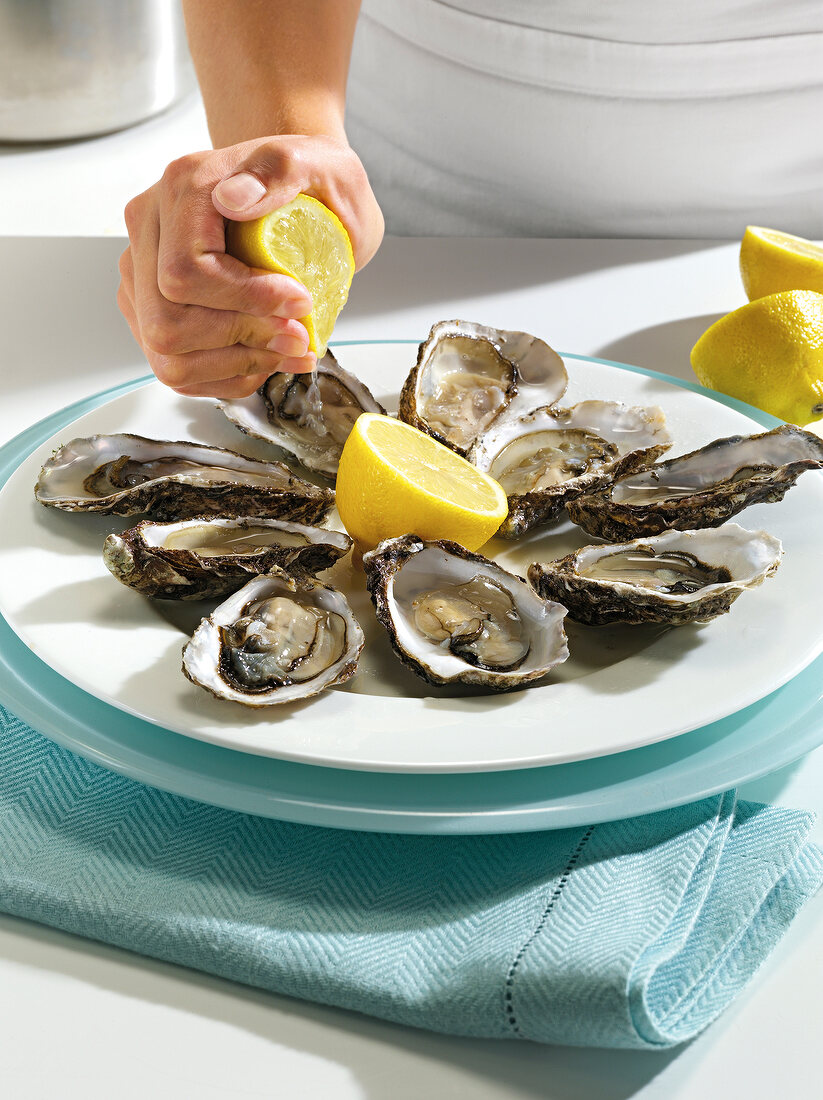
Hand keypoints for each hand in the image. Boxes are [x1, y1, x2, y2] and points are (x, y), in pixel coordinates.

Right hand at [118, 135, 383, 398]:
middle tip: (299, 337)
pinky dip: (228, 375)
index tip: (299, 303)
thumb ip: (278, 172)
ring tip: (288, 351)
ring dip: (237, 365)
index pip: (185, 273)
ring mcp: (144, 273)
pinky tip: (264, 357)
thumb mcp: (315, 163)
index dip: (246, 302)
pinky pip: (176, 367)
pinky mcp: (153, 308)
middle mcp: (150, 228)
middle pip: (167, 324)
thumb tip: (234, 199)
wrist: (304, 191)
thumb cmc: (312, 180)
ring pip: (166, 355)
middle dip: (241, 341)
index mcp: (181, 188)